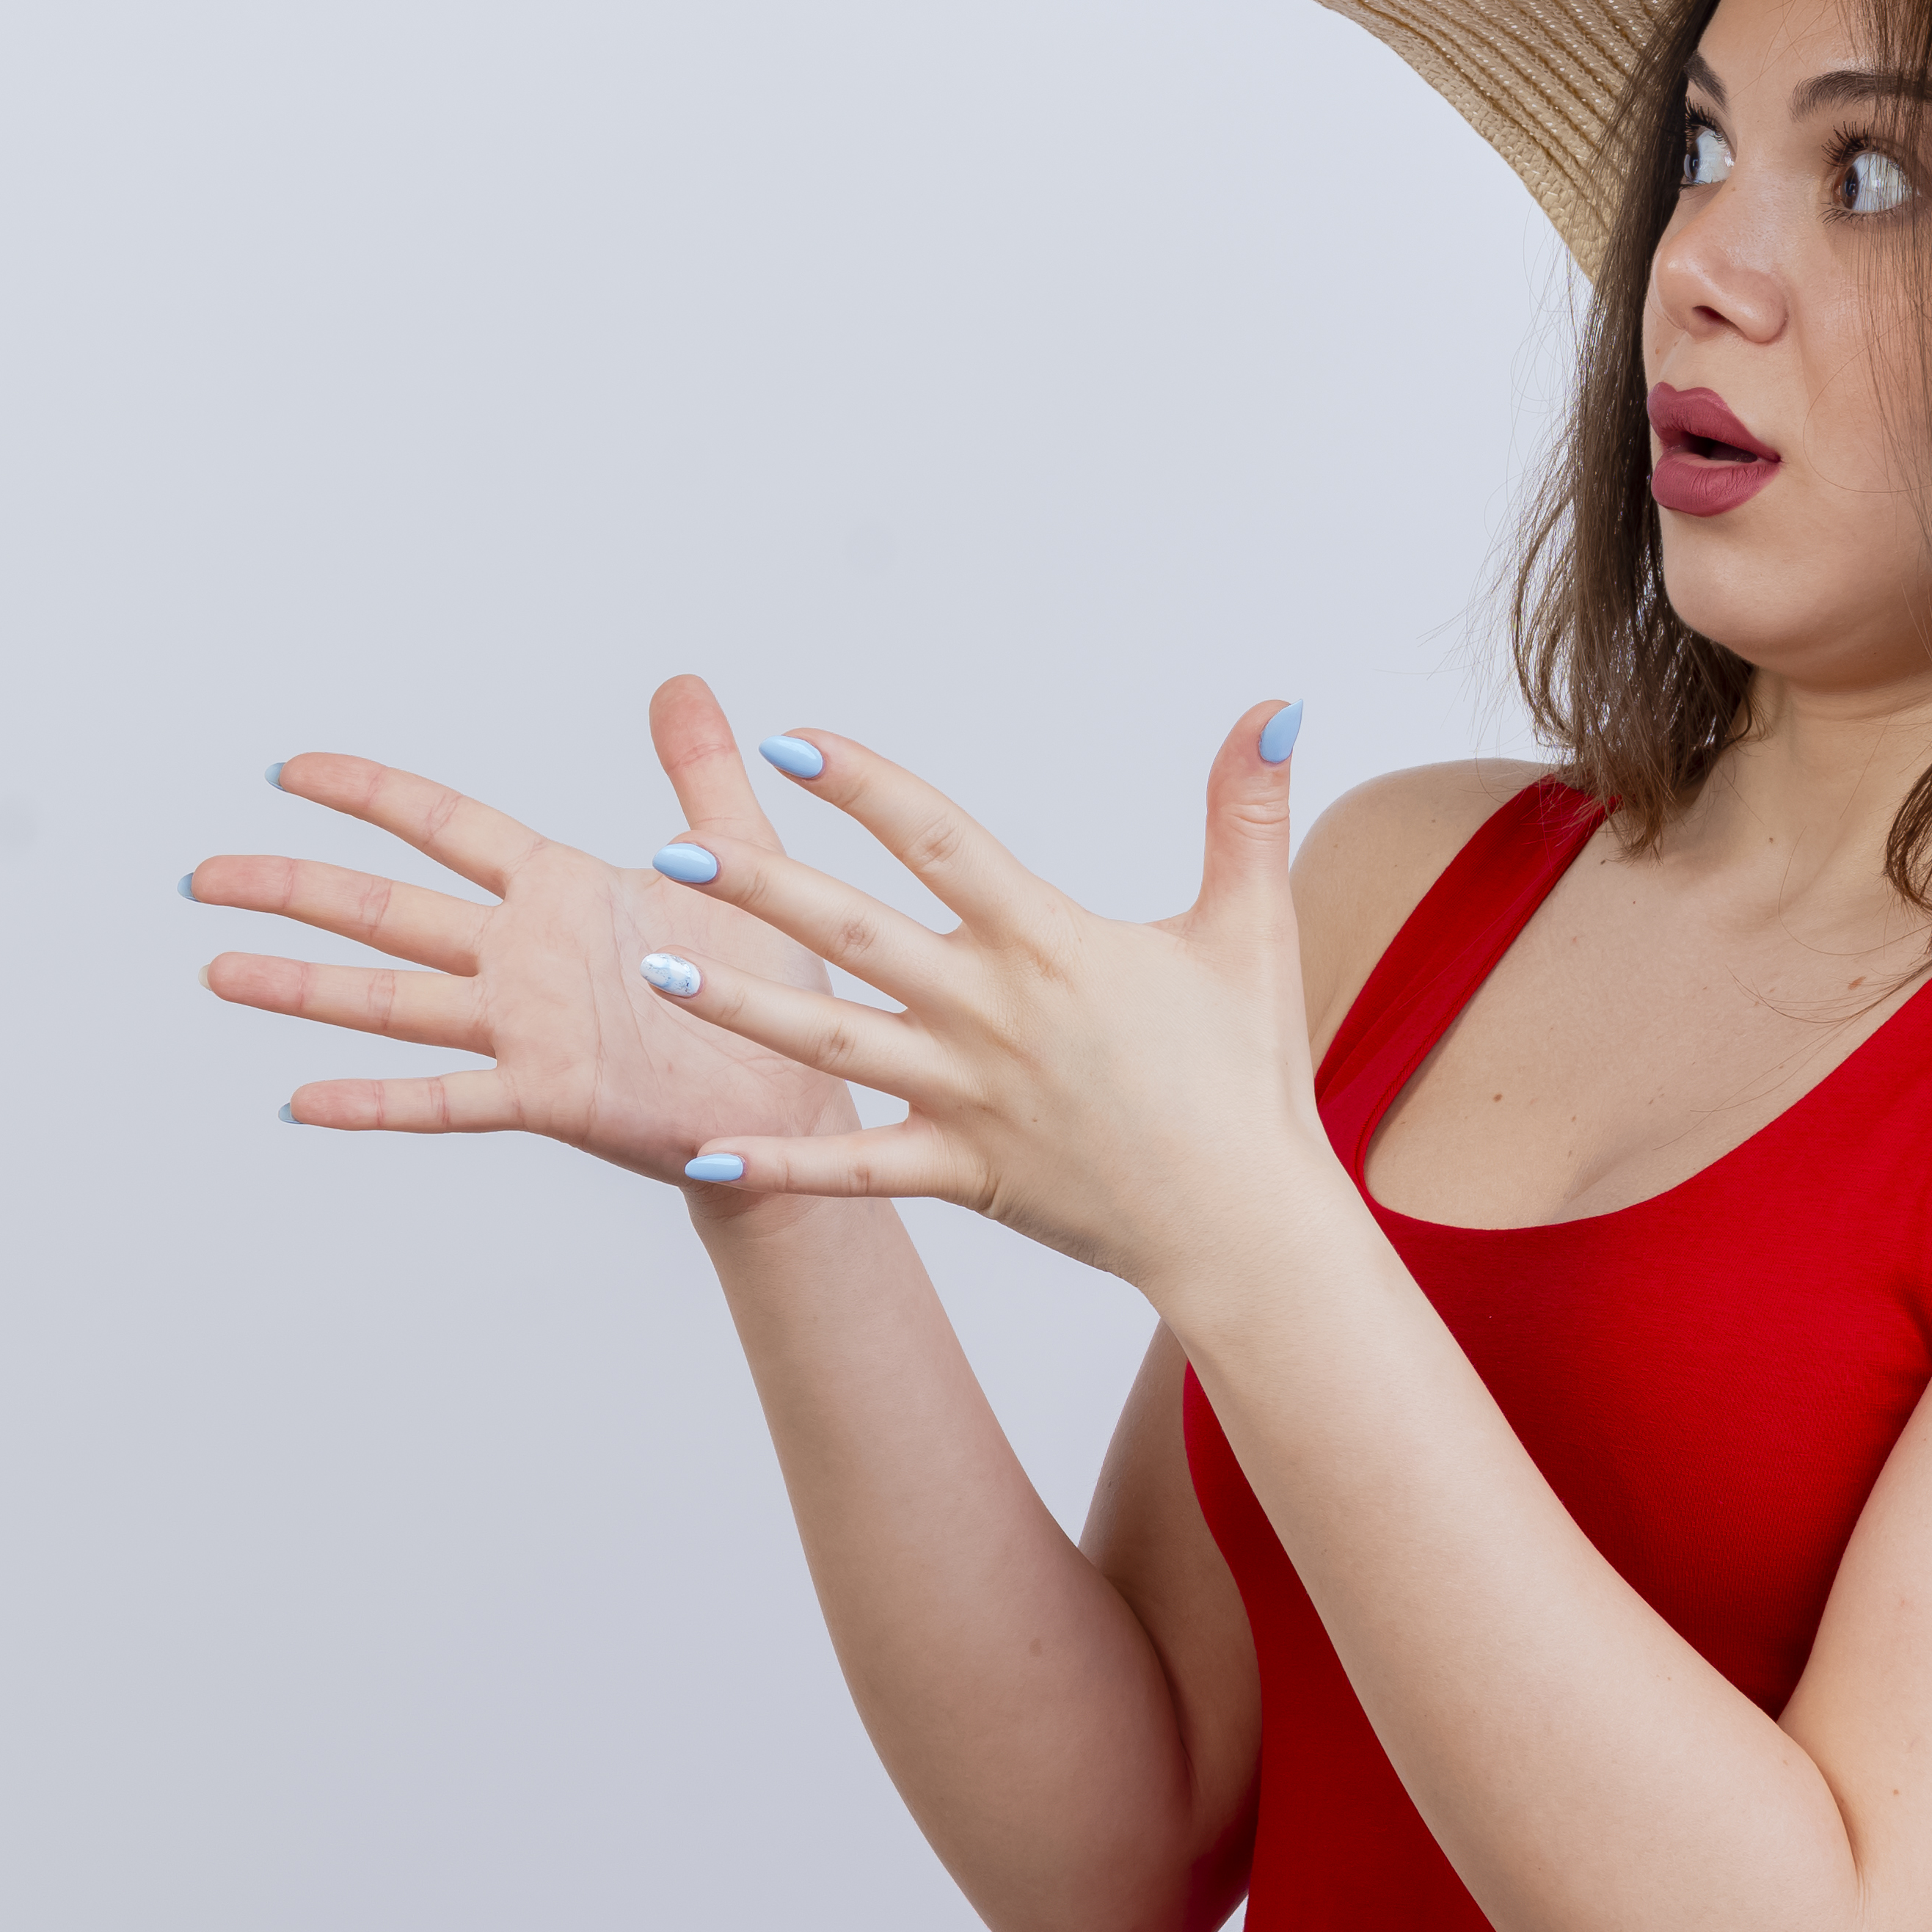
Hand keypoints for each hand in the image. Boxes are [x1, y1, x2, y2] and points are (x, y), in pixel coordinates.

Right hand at [191, 676, 860, 1186]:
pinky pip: (444, 1099)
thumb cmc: (769, 985)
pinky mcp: (548, 1096)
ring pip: (390, 999)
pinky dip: (372, 1103)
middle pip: (384, 908)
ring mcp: (525, 1028)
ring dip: (301, 987)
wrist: (801, 1096)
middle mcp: (523, 957)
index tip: (289, 770)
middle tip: (203, 876)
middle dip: (291, 888)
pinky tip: (301, 1101)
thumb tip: (680, 683)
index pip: (443, 825)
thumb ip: (699, 773)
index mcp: (558, 890)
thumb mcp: (737, 859)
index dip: (366, 793)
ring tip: (219, 970)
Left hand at [632, 700, 1341, 1308]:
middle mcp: (990, 1012)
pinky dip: (780, 1167)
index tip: (791, 741)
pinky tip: (701, 1157)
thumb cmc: (1247, 1078)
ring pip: (829, 1043)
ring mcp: (966, 1096)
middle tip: (672, 848)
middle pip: (853, 932)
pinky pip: (854, 1170)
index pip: (939, 840)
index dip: (865, 786)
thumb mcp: (1251, 929)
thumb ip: (1246, 813)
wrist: (1246, 1225)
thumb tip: (1275, 706)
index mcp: (1047, 943)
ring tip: (657, 972)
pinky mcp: (959, 1172)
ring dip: (740, 1006)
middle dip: (760, 886)